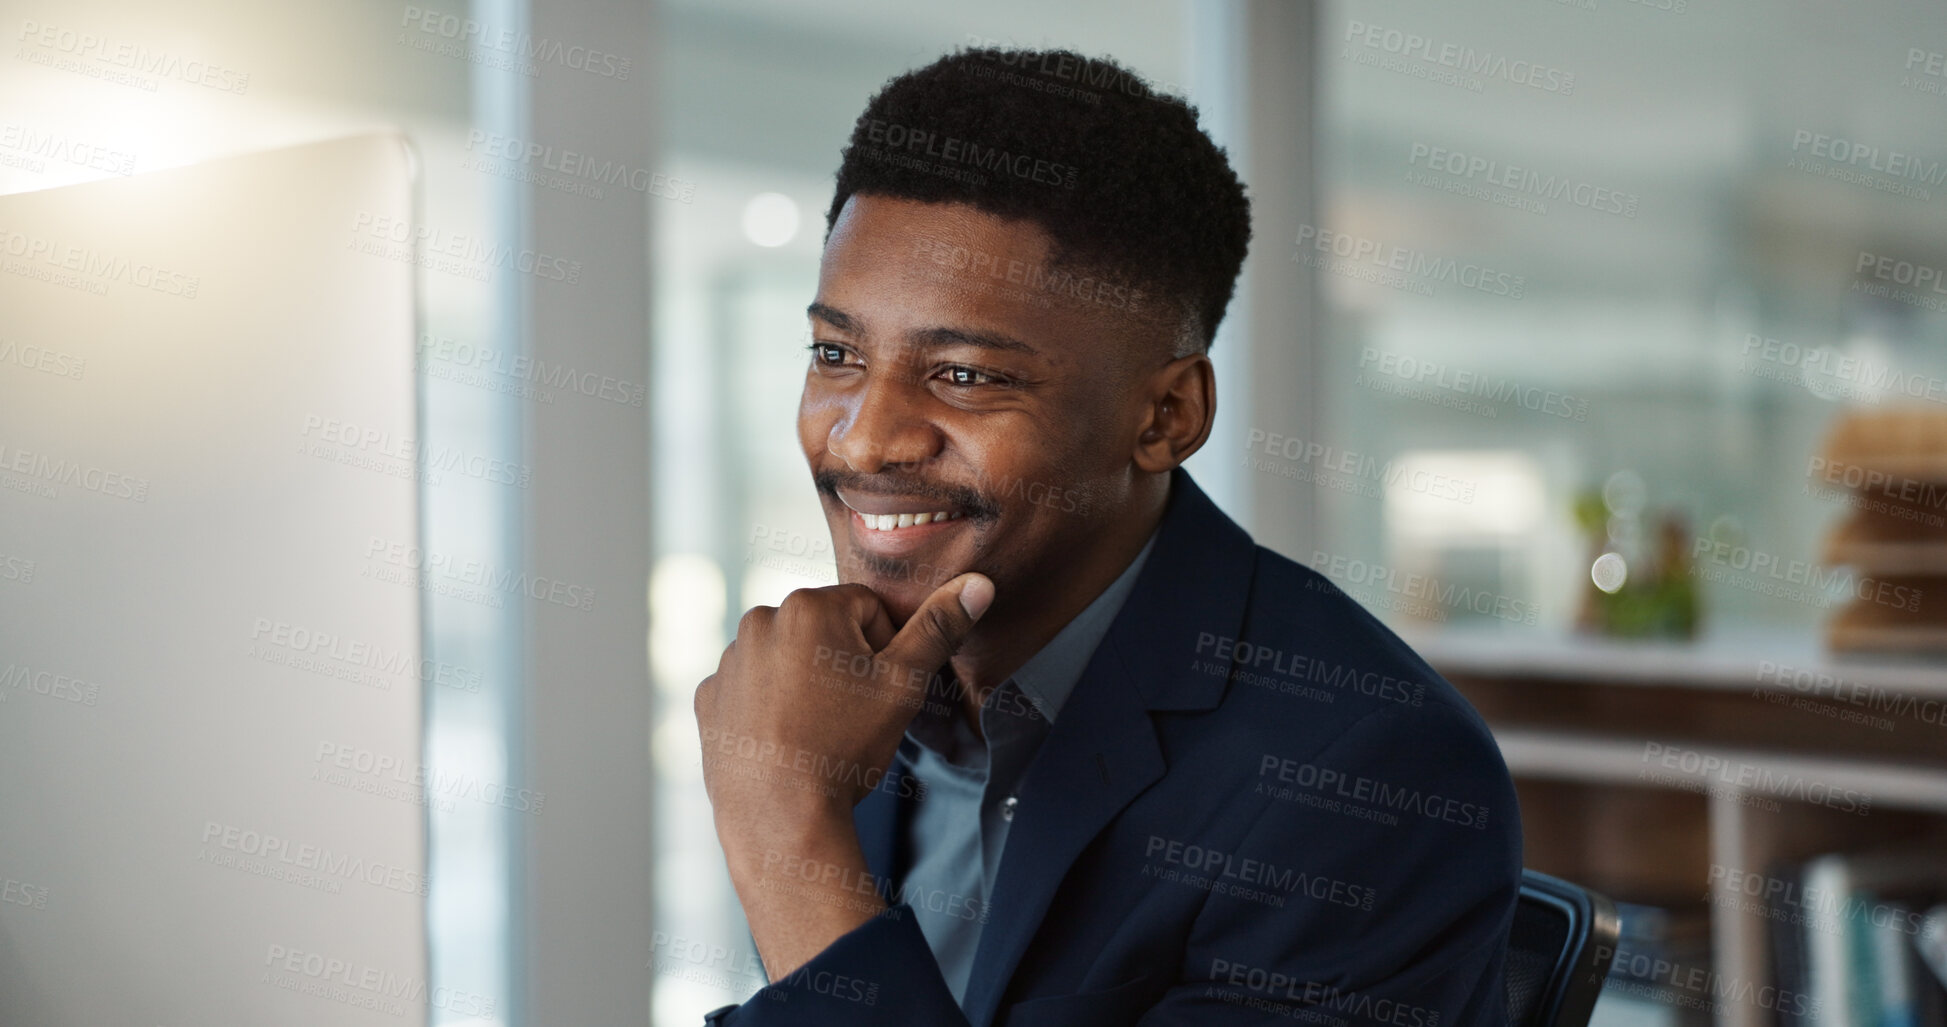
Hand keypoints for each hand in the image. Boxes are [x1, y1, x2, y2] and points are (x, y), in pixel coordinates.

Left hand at [695, 571, 993, 820]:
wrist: (781, 819)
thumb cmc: (844, 748)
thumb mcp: (904, 685)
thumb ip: (939, 628)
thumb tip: (978, 583)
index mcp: (808, 606)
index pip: (869, 610)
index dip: (886, 652)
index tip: (877, 693)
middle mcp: (758, 621)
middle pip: (824, 632)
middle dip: (842, 664)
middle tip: (849, 716)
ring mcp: (728, 661)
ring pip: (786, 659)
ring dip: (804, 683)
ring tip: (816, 732)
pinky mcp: (709, 699)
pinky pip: (750, 690)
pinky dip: (767, 708)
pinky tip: (783, 741)